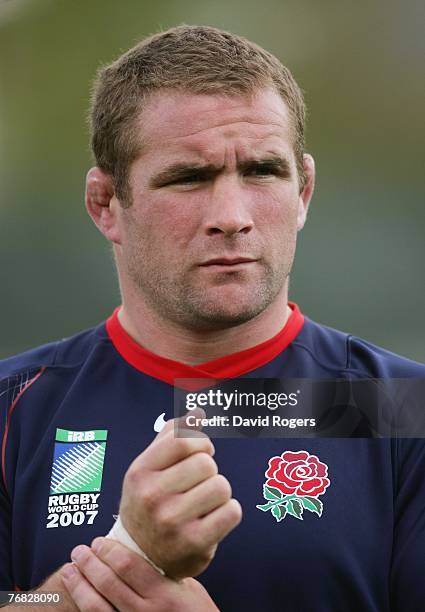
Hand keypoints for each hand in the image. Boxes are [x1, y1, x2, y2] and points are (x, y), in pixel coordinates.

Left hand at [61, 537, 219, 610]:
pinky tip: (78, 596)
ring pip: (96, 607)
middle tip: (79, 550)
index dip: (109, 551)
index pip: (128, 566)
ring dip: (79, 586)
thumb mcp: (188, 588)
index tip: (99, 541)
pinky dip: (85, 608)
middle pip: (108, 583)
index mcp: (164, 594)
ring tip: (70, 570)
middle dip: (89, 564)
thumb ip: (165, 571)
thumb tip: (141, 550)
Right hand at [118, 412, 241, 578]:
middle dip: (209, 470)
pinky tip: (213, 517)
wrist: (140, 557)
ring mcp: (172, 522)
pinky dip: (229, 512)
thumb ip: (172, 435)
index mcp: (140, 472)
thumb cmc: (150, 501)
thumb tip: (197, 413)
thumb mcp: (149, 467)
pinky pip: (232, 511)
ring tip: (204, 502)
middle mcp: (152, 497)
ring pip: (221, 486)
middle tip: (199, 483)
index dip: (201, 442)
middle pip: (207, 464)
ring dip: (219, 492)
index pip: (183, 441)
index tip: (201, 452)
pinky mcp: (194, 544)